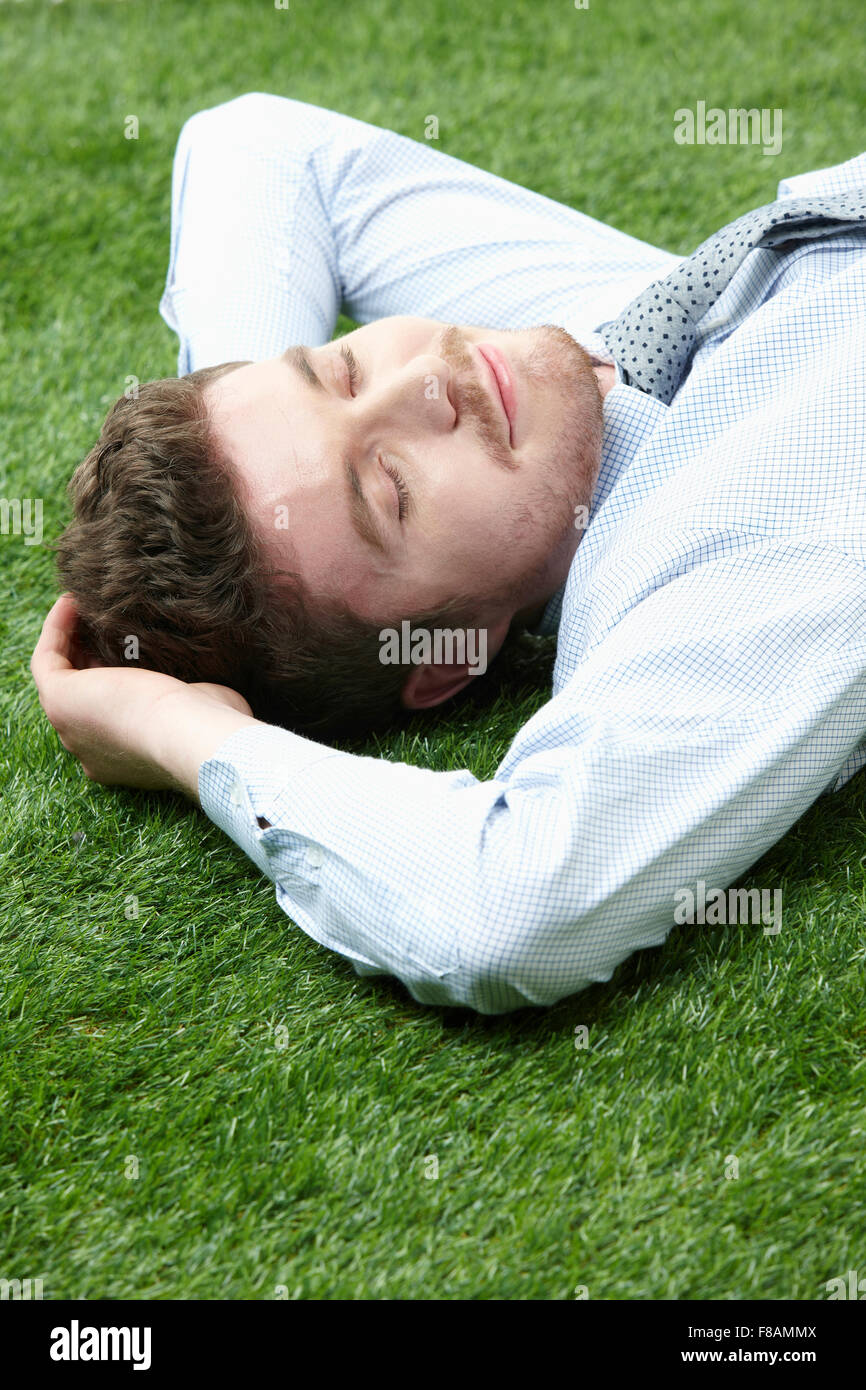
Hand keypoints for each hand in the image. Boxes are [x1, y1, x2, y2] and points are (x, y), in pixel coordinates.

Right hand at [31, 593, 256, 797]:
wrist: (192, 735)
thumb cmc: (211, 725)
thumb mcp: (211, 704)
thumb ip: (202, 693)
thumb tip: (209, 678)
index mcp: (129, 757)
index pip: (115, 708)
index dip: (117, 670)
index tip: (128, 637)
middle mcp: (92, 749)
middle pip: (84, 692)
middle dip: (90, 651)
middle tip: (104, 615)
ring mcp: (72, 728)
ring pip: (62, 677)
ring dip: (71, 636)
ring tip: (87, 601)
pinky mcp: (60, 703)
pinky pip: (47, 660)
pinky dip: (56, 628)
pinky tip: (72, 600)